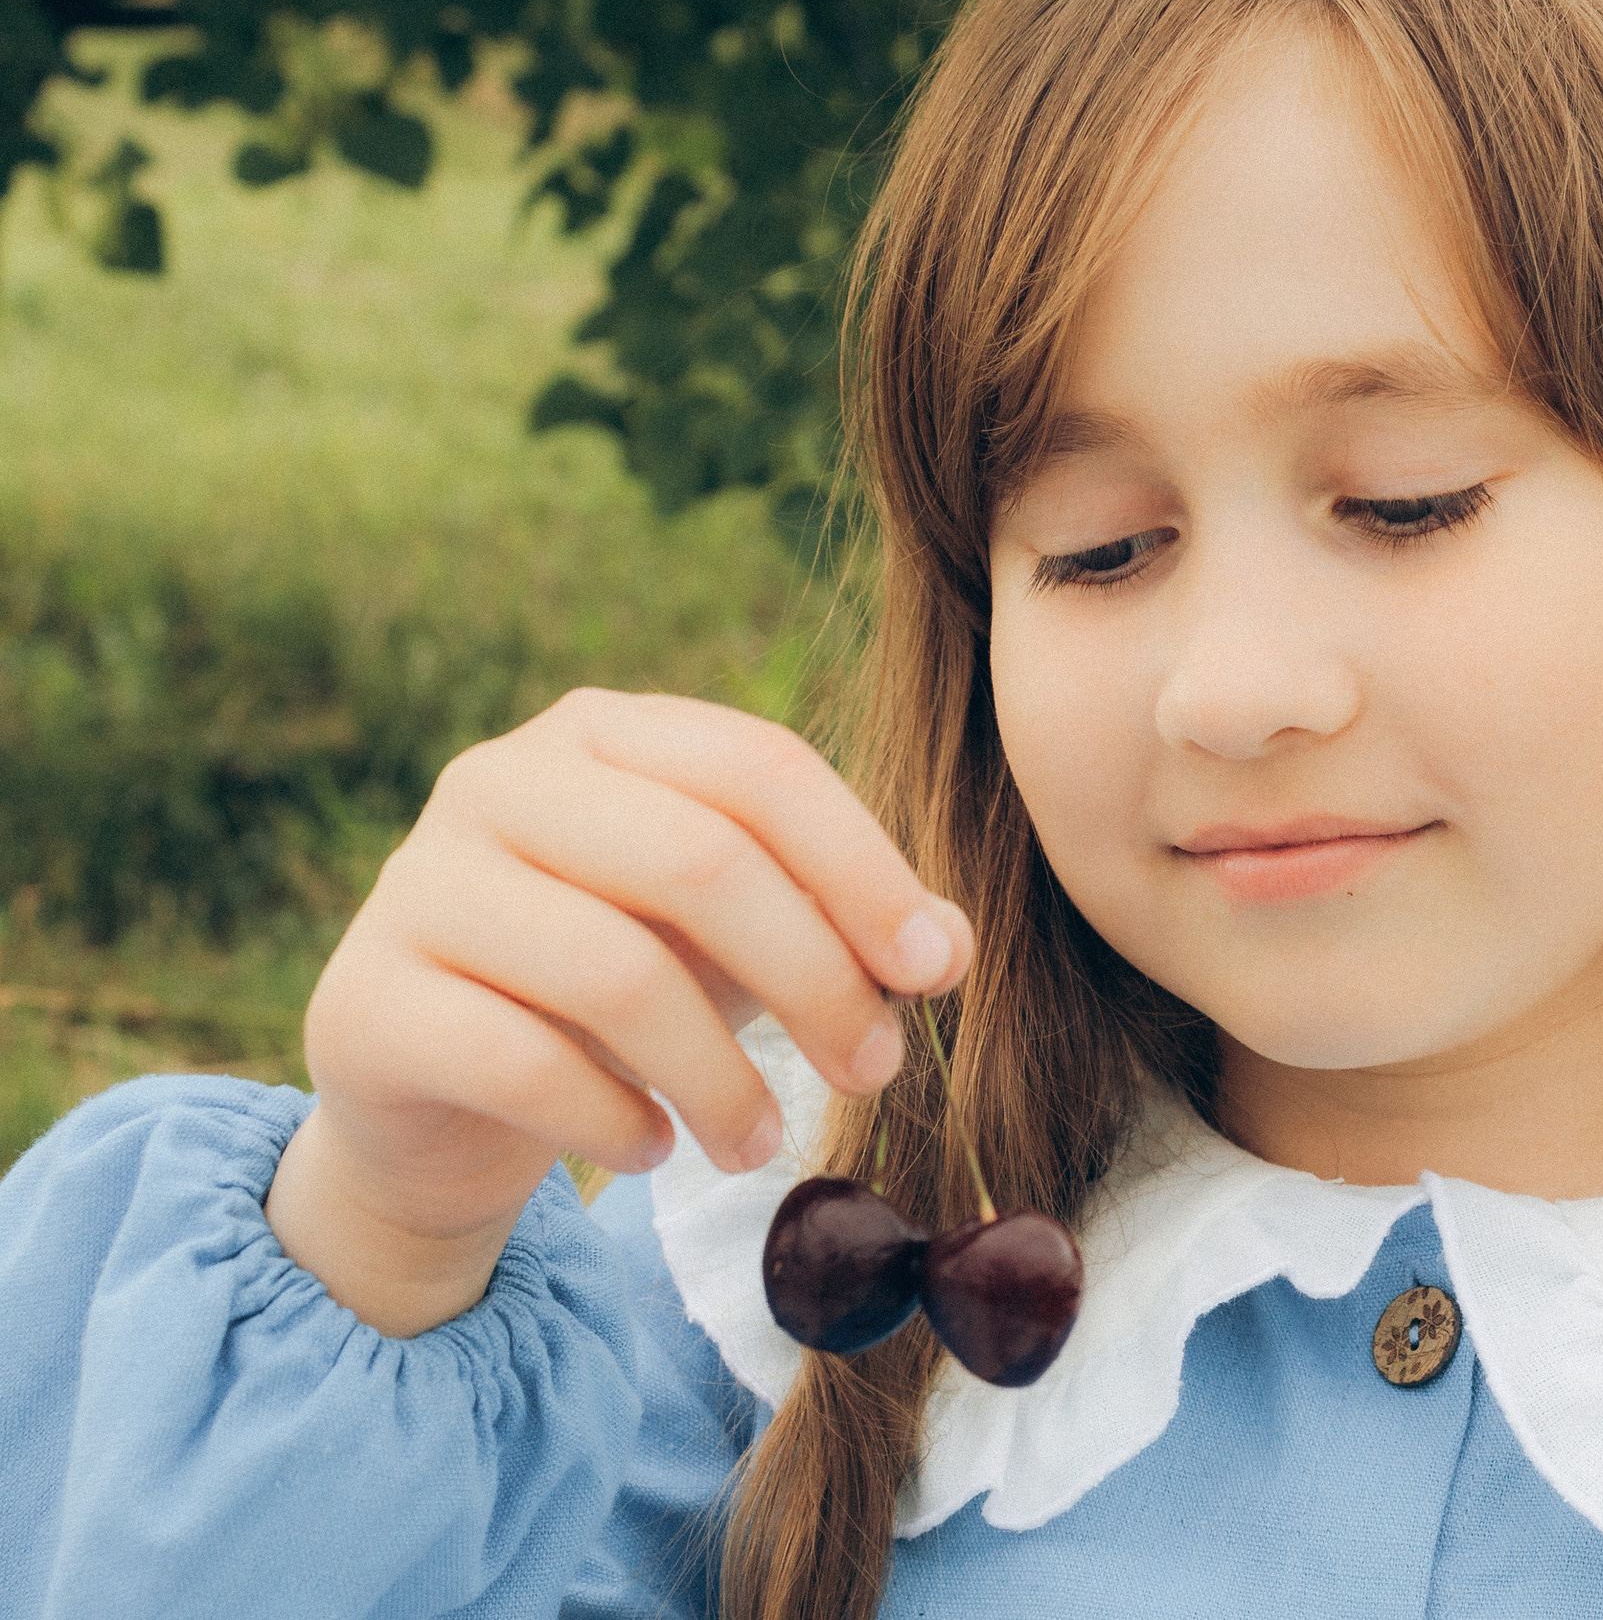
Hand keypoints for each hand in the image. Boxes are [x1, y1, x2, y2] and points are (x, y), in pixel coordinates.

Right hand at [266, 688, 970, 1335]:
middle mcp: (499, 780)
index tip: (937, 972)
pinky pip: (522, 1064)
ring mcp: (418, 884)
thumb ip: (844, 929)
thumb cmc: (619, 995)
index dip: (863, 868)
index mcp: (602, 734)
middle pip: (698, 859)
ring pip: (614, 971)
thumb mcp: (742, 948)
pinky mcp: (366, 1001)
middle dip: (813, 977)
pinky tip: (652, 1152)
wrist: (441, 1102)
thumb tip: (950, 947)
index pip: (759, 768)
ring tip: (763, 1141)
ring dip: (721, 1076)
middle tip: (878, 1072)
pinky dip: (613, 1122)